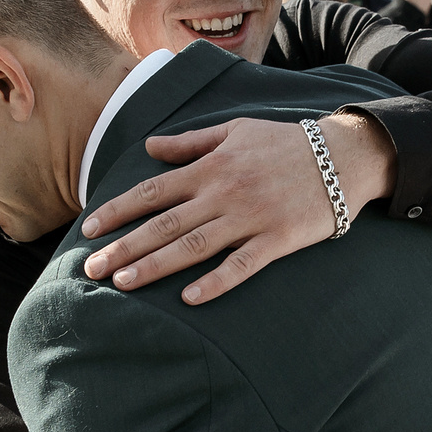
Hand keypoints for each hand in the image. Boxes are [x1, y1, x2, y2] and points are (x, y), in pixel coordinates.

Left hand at [79, 112, 396, 303]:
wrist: (342, 156)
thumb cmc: (285, 142)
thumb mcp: (234, 131)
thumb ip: (190, 143)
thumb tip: (149, 147)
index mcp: (210, 167)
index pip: (152, 191)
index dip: (118, 211)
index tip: (89, 229)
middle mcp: (223, 193)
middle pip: (163, 224)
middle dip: (124, 247)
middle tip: (91, 269)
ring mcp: (249, 218)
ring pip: (193, 247)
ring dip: (155, 266)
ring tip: (123, 284)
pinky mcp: (276, 240)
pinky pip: (241, 265)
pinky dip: (215, 282)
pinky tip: (189, 299)